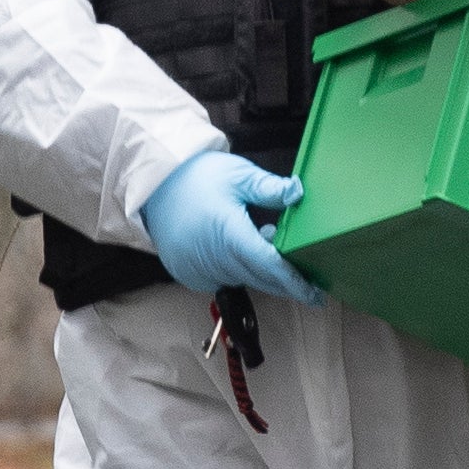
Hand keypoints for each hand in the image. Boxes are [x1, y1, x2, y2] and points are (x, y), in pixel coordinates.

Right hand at [139, 150, 323, 304]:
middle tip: (308, 281)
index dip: (295, 282)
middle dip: (284, 281)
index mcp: (230, 235)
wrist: (153, 186)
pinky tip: (240, 247)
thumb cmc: (195, 177)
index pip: (270, 267)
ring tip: (267, 242)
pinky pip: (223, 279)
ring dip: (260, 270)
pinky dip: (237, 269)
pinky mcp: (189, 274)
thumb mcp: (238, 174)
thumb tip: (298, 193)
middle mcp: (215, 260)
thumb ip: (269, 188)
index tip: (315, 295)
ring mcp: (199, 271)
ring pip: (243, 280)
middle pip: (260, 279)